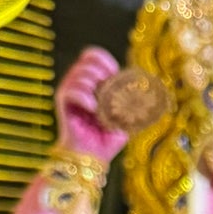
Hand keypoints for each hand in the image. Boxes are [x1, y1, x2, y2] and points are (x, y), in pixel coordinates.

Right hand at [55, 47, 128, 161]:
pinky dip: (83, 96)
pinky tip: (92, 108)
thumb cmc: (106, 140)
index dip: (105, 60)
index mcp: (91, 83)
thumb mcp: (124, 119)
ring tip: (100, 102)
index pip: (92, 56)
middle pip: (86, 61)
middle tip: (108, 87)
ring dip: (93, 84)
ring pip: (79, 73)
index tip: (115, 72)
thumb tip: (149, 93)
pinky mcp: (63, 104)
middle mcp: (78, 84)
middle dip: (101, 70)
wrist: (92, 157)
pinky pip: (70, 90)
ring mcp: (69, 93)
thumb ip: (131, 104)